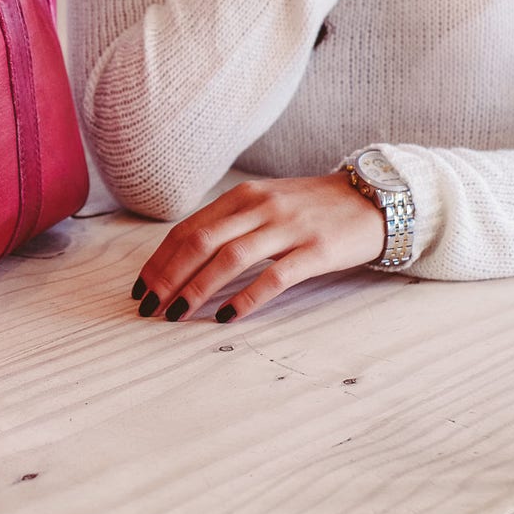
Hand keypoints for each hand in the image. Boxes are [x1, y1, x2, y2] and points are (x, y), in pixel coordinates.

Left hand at [131, 173, 385, 321]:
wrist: (374, 199)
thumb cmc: (313, 208)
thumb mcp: (267, 204)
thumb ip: (231, 222)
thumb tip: (185, 255)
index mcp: (243, 196)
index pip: (188, 229)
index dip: (159, 260)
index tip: (140, 287)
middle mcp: (260, 207)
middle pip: (200, 242)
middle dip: (167, 277)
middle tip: (147, 307)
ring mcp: (288, 228)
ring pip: (229, 258)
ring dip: (196, 289)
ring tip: (175, 315)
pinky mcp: (315, 251)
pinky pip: (273, 277)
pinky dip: (245, 298)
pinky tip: (225, 317)